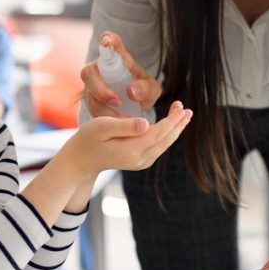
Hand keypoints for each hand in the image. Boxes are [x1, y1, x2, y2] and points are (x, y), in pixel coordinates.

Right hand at [63, 100, 190, 174]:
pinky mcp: (140, 161)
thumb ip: (124, 125)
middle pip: (165, 140)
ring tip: (184, 115)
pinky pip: (158, 147)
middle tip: (187, 109)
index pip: (158, 133)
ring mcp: (140, 162)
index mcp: (131, 150)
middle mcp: (139, 159)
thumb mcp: (102, 127)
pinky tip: (171, 126)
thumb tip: (146, 124)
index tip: (181, 107)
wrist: (81, 159)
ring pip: (164, 144)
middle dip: (178, 124)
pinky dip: (167, 135)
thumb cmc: (88, 138)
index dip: (172, 120)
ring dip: (175, 129)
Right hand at [80, 31, 162, 117]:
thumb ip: (146, 88)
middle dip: (100, 89)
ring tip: (122, 118)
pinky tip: (118, 125)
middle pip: (89, 73)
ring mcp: (92, 85)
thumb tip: (132, 91)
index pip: (110, 42)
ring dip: (103, 107)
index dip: (108, 40)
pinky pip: (91, 109)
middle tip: (116, 101)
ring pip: (88, 94)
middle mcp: (100, 68)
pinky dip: (105, 118)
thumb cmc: (143, 91)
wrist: (136, 106)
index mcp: (118, 58)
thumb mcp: (151, 89)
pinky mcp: (90, 101)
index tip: (107, 42)